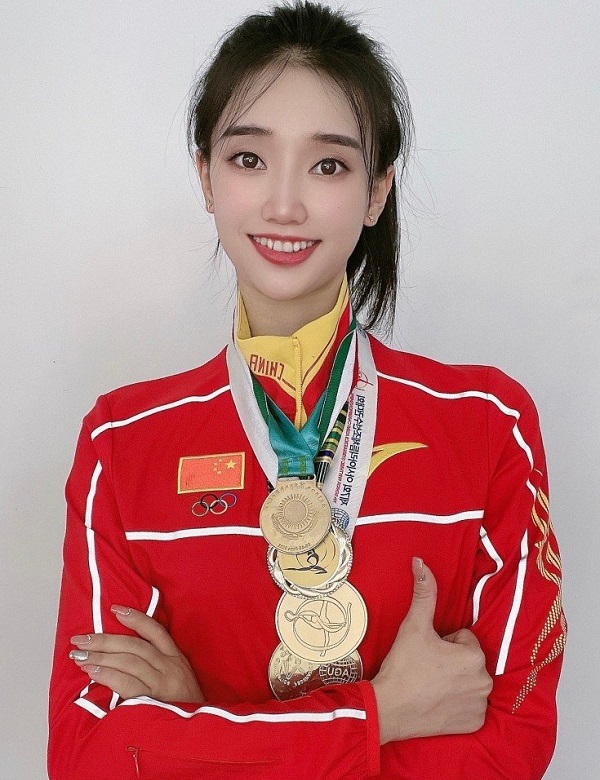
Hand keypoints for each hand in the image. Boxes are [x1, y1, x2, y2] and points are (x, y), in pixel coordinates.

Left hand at [69, 605, 203, 703]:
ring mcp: (162, 683)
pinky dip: (108, 675)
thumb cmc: (185, 705)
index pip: (155, 631)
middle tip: (81, 638)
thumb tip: (125, 655)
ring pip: (129, 661)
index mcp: (176, 658)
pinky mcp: (153, 700)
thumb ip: (159, 665)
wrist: (198, 732)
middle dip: (105, 640)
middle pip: (134, 645)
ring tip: (80, 655)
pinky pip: (127, 684)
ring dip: (101, 656)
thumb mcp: (179, 678)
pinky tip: (93, 672)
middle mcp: (170, 666)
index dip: (135, 618)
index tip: (114, 609)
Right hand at [371, 558, 491, 743]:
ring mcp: (480, 705)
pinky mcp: (474, 724)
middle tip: (427, 668)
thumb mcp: (414, 625)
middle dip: (451, 661)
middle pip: (469, 659)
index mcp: (474, 656)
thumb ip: (424, 592)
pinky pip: (471, 706)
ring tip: (431, 684)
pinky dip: (457, 704)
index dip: (443, 642)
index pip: (464, 638)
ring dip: (456, 680)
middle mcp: (485, 682)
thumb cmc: (403, 666)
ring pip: (470, 681)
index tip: (427, 653)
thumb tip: (421, 560)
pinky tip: (438, 703)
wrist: (389, 709)